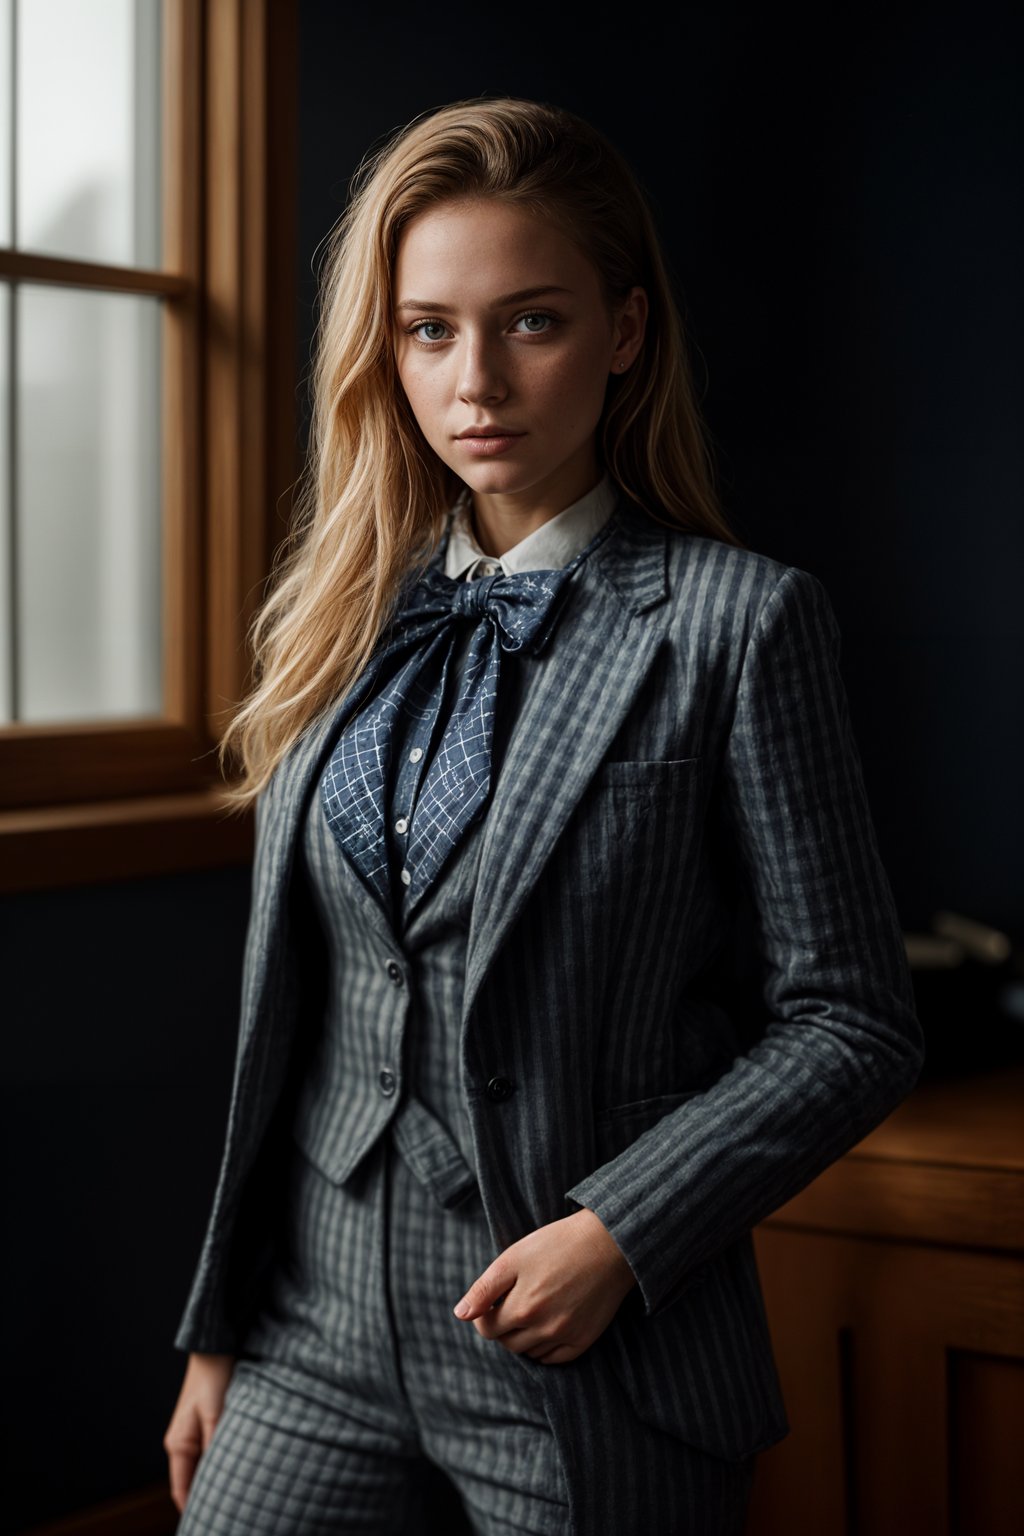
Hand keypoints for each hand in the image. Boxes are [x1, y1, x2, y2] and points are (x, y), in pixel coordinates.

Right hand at [163, 1351, 235, 1512]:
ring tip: (239, 1496)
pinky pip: (212, 1453)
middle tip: (232, 1513)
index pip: (181, 1489)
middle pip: (193, 1481)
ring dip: (218, 1478)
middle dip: (208, 1497)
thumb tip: (219, 1476)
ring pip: (205, 1467)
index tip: (209, 1524)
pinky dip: (223, 1462)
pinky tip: (240, 1467)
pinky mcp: (207, 1425)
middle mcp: (183, 1443)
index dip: (194, 1509)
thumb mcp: (216, 1413)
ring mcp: (194, 1435)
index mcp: (179, 1445)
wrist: (216, 1347)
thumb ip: (216, 1445)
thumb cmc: (213, 1378)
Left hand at [453, 1207, 636, 1364]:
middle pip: (508, 1343)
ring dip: (524, 1337)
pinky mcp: (585, 1340)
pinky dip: (546, 1347)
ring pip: (530, 1353)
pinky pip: (556, 1359)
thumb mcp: (514, 1257)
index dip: (485, 1314)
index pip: (487, 1329)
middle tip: (516, 1300)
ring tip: (534, 1307)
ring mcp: (566, 1337)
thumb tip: (460, 1314)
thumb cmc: (557, 1244)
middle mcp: (543, 1329)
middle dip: (504, 1325)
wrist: (607, 1242)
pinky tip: (549, 1324)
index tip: (494, 1299)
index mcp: (522, 1308)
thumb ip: (484, 1289)